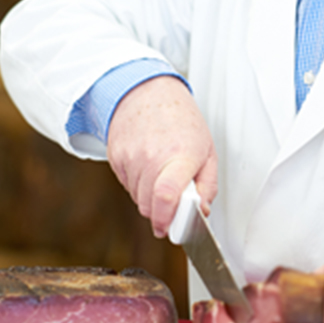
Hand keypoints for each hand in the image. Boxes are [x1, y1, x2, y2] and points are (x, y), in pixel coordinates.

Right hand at [106, 76, 217, 237]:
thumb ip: (208, 186)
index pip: (167, 195)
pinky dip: (137, 184)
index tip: (169, 230)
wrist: (145, 91)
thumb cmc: (180, 119)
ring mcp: (130, 157)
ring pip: (137, 198)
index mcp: (180, 155)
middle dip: (161, 212)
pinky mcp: (115, 157)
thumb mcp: (207, 149)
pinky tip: (146, 164)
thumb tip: (202, 213)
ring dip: (149, 197)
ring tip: (160, 173)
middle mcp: (151, 156)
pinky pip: (126, 185)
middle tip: (172, 198)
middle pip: (149, 206)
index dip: (166, 220)